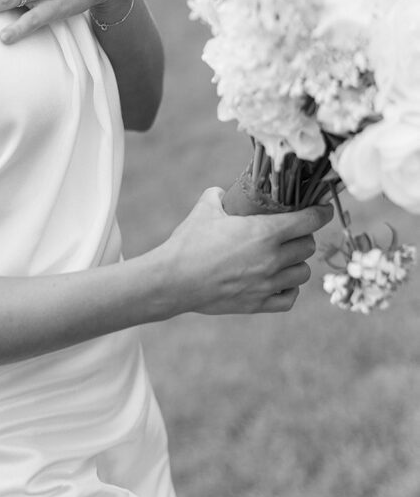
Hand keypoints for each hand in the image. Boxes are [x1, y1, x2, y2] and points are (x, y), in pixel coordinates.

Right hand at [154, 188, 333, 316]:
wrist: (173, 280)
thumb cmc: (188, 242)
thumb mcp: (205, 208)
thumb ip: (220, 195)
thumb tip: (225, 192)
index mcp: (264, 232)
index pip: (309, 221)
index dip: (321, 212)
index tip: (324, 209)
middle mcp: (272, 259)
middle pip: (308, 247)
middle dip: (303, 237)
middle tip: (293, 233)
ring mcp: (267, 284)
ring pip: (303, 273)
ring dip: (297, 264)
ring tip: (285, 258)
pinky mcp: (258, 304)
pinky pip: (290, 298)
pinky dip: (289, 289)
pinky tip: (279, 282)